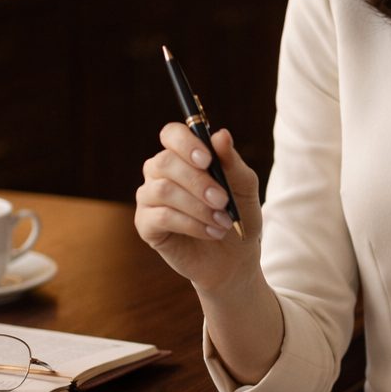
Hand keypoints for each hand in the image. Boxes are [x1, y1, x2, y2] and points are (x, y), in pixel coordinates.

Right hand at [135, 124, 262, 290]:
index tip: (207, 160)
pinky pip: (161, 216)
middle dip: (198, 181)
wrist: (234, 258)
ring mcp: (149, 198)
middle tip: (223, 200)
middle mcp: (161, 172)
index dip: (185, 143)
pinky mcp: (146, 224)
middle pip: (165, 162)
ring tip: (223, 222)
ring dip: (198, 207)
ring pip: (163, 190)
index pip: (172, 134)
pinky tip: (211, 232)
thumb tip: (221, 135)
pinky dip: (191, 224)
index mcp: (183, 156)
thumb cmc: (237, 215)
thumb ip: (232, 162)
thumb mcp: (244, 188)